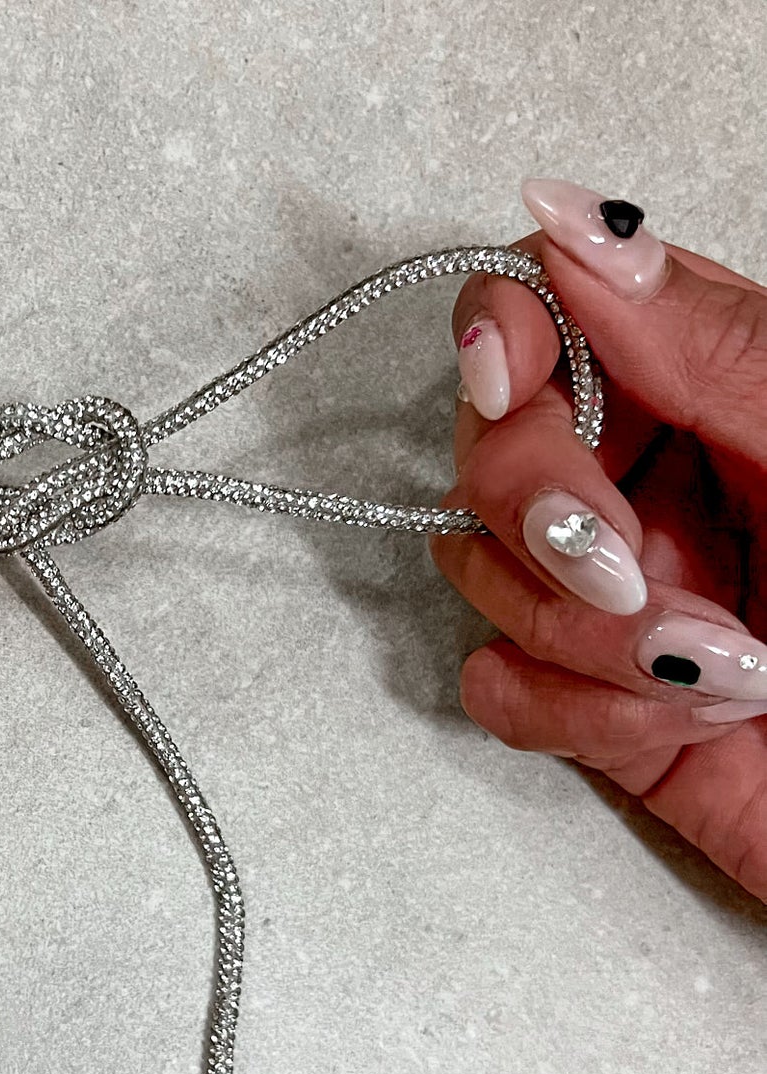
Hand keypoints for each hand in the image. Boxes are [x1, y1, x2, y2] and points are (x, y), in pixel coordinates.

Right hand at [434, 178, 766, 900]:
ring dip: (590, 639)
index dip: (503, 333)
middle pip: (487, 451)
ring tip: (725, 672)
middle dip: (546, 520)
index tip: (512, 388)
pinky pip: (494, 686)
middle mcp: (645, 481)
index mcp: (717, 389)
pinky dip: (575, 715)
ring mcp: (604, 592)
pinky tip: (674, 726)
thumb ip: (711, 343)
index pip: (549, 310)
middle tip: (638, 574)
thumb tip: (575, 217)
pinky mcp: (582, 701)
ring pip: (477, 576)